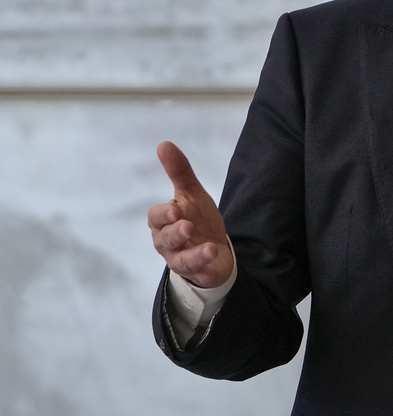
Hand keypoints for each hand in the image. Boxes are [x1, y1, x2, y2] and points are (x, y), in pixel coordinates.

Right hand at [147, 141, 233, 288]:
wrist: (213, 248)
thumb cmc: (197, 219)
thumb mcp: (191, 193)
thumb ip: (179, 172)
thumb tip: (164, 144)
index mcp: (163, 222)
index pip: (155, 217)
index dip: (163, 214)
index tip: (175, 209)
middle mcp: (166, 242)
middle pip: (163, 239)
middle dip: (174, 233)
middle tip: (186, 225)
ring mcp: (178, 258)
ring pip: (179, 259)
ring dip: (192, 253)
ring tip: (208, 246)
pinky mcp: (194, 271)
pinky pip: (195, 270)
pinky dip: (203, 264)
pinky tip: (213, 254)